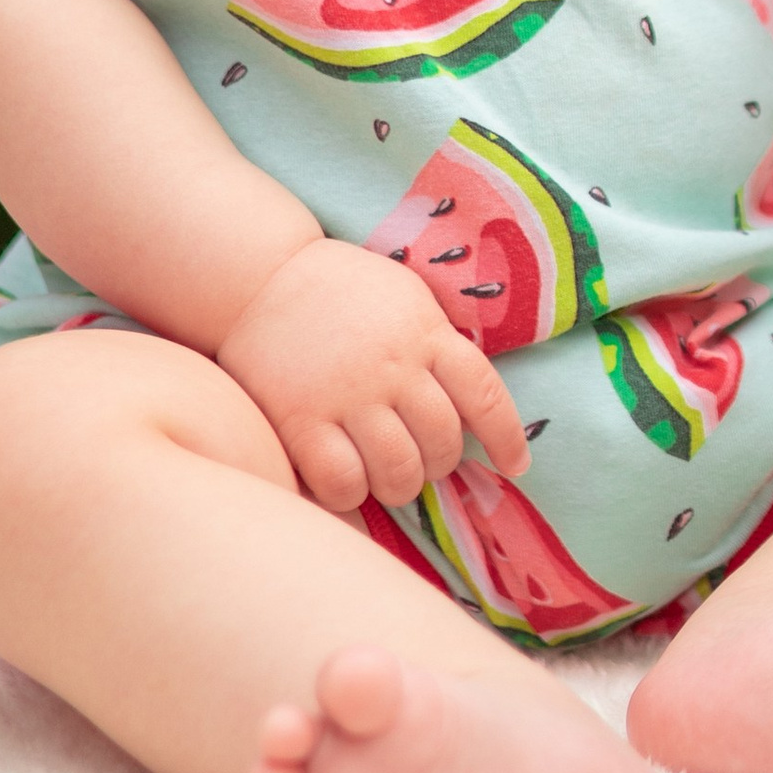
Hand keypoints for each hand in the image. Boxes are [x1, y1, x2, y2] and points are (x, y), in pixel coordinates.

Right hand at [215, 240, 529, 514]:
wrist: (258, 276)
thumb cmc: (340, 292)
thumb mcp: (406, 298)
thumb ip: (438, 344)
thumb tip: (473, 406)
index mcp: (426, 333)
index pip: (485, 395)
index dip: (506, 438)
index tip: (514, 466)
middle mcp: (394, 367)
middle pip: (442, 444)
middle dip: (438, 464)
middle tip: (419, 459)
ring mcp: (347, 395)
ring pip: (398, 474)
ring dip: (398, 485)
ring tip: (383, 474)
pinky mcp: (300, 420)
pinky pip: (342, 483)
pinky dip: (350, 496)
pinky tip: (345, 483)